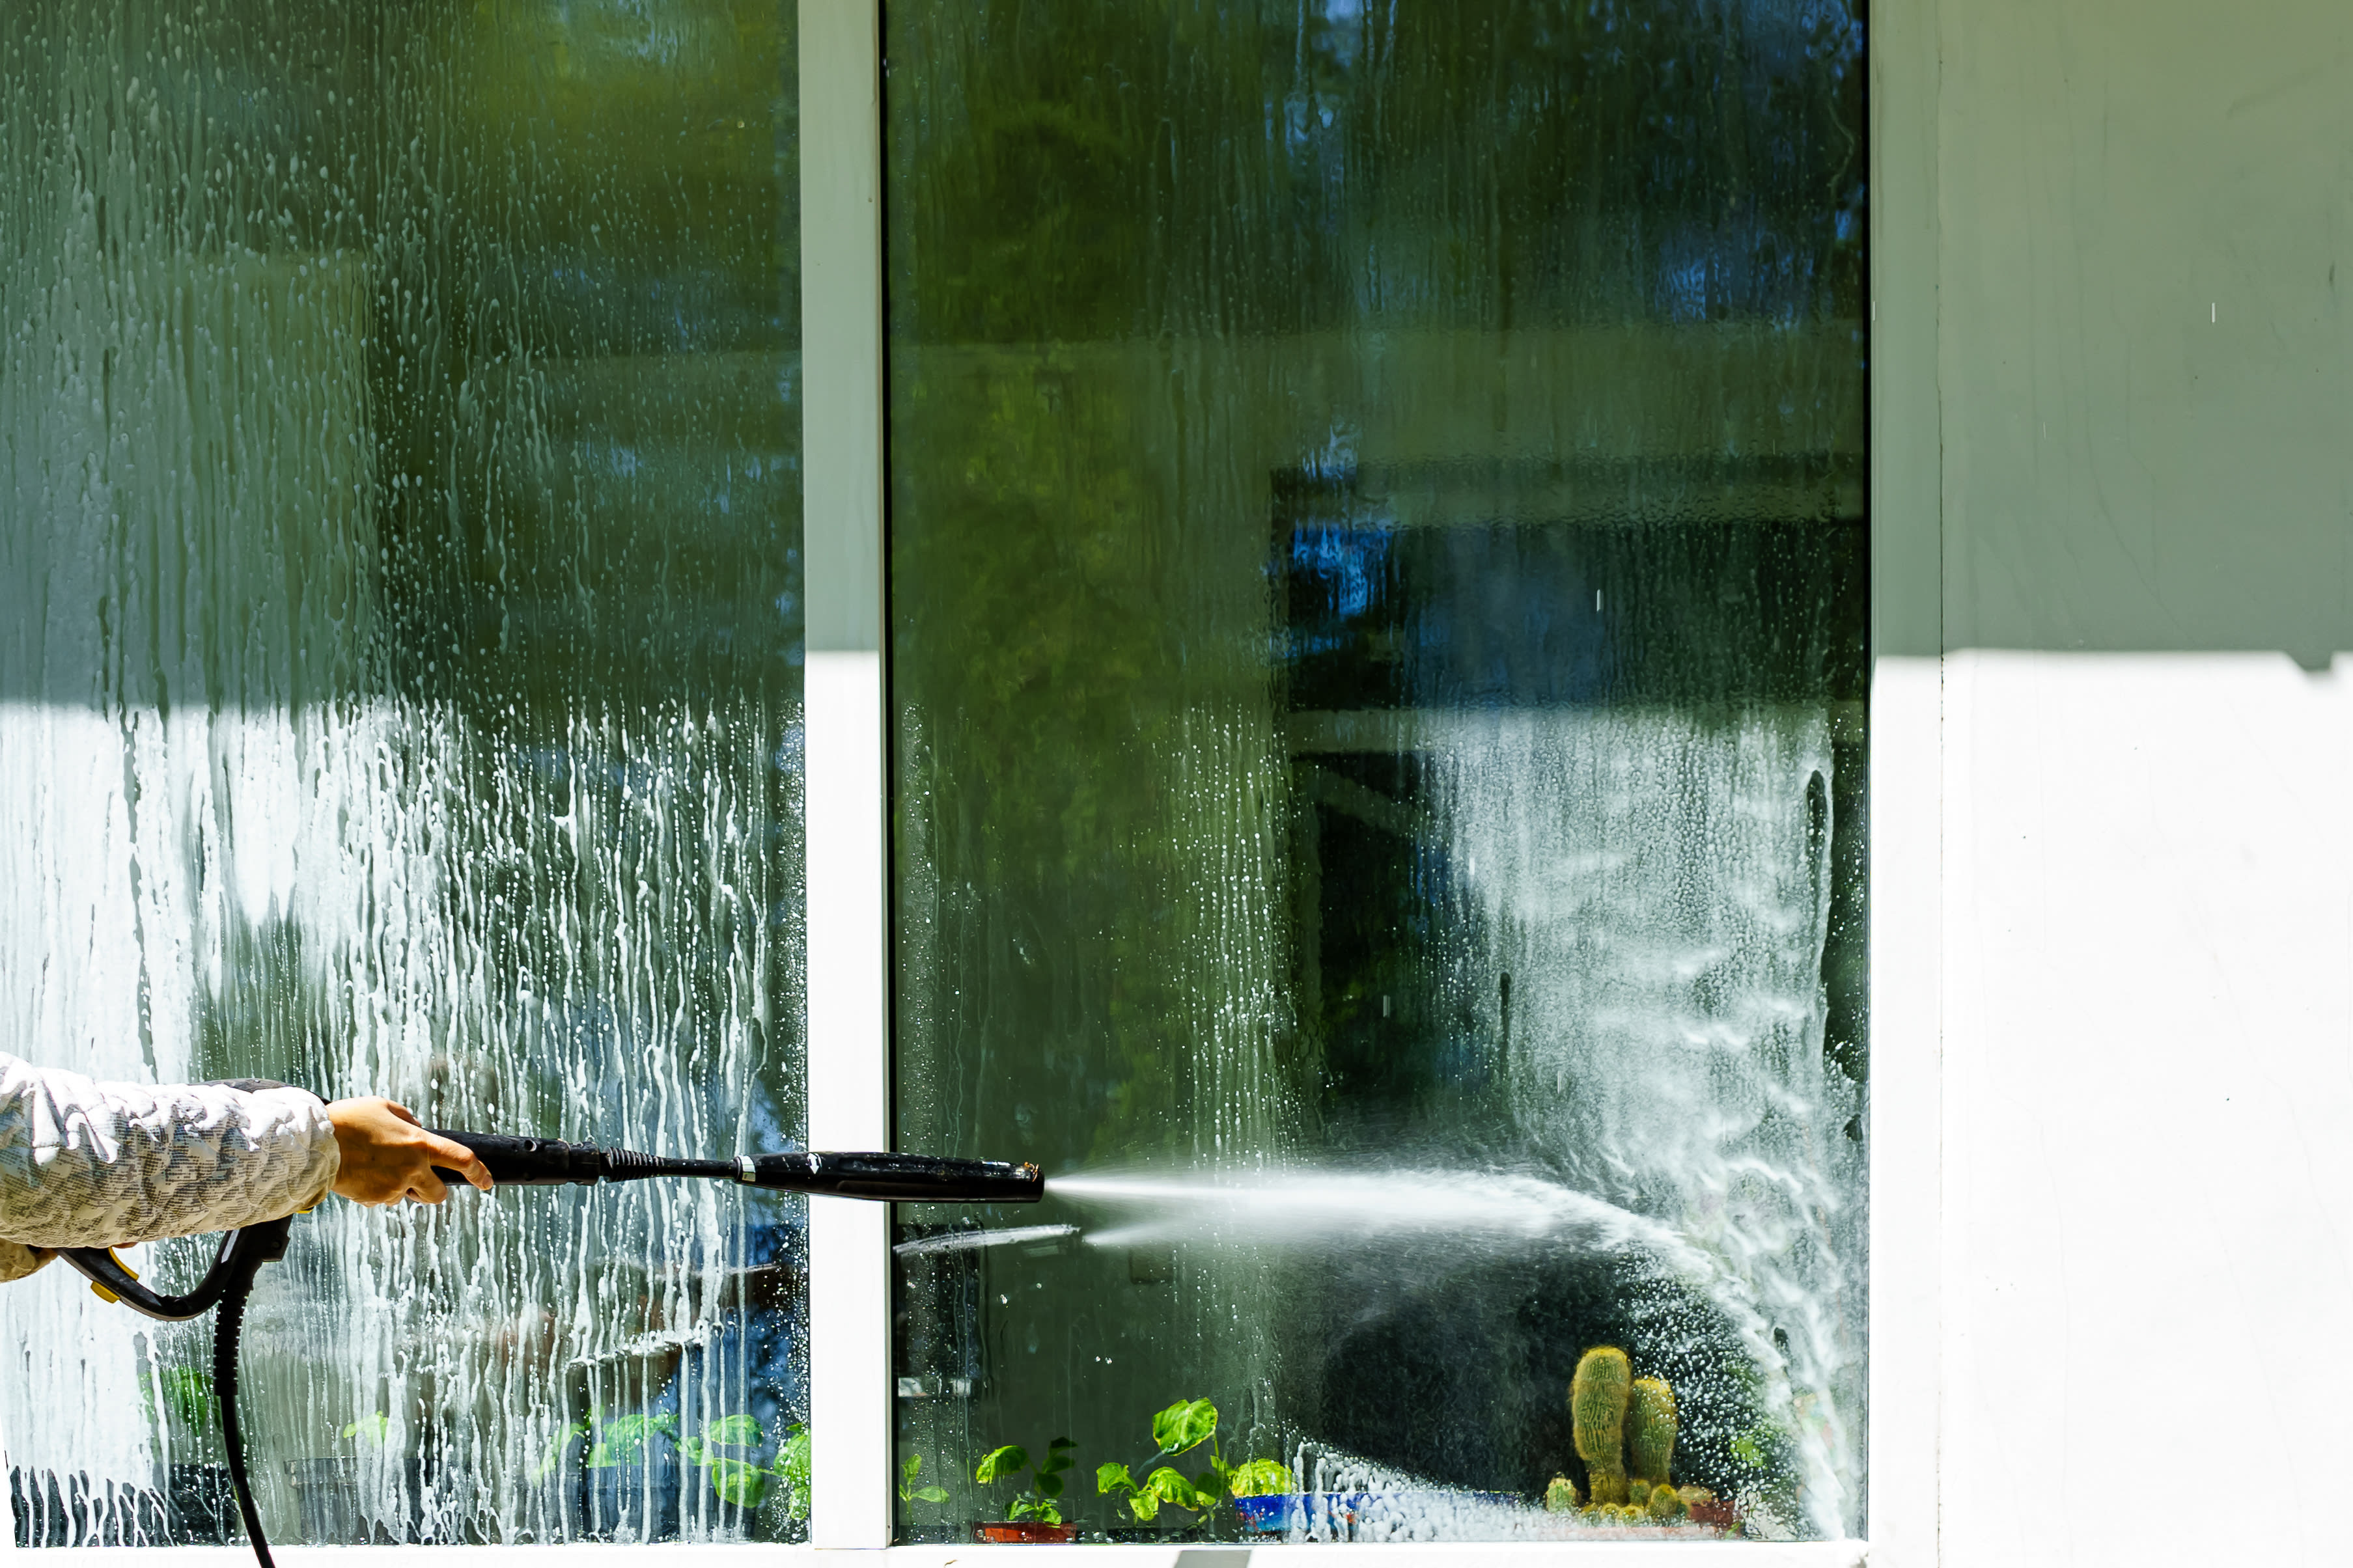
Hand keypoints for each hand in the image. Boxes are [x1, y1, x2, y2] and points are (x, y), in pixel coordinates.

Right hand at [327, 1098, 492, 1205]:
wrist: (315, 1144)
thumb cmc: (348, 1120)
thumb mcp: (383, 1107)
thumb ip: (406, 1119)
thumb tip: (415, 1128)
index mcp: (420, 1144)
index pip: (461, 1159)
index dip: (478, 1172)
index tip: (487, 1182)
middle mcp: (411, 1169)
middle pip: (437, 1193)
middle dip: (432, 1191)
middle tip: (418, 1181)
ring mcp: (392, 1187)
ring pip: (403, 1196)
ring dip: (396, 1187)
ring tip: (372, 1166)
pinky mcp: (372, 1200)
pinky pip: (379, 1200)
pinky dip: (374, 1191)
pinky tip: (359, 1174)